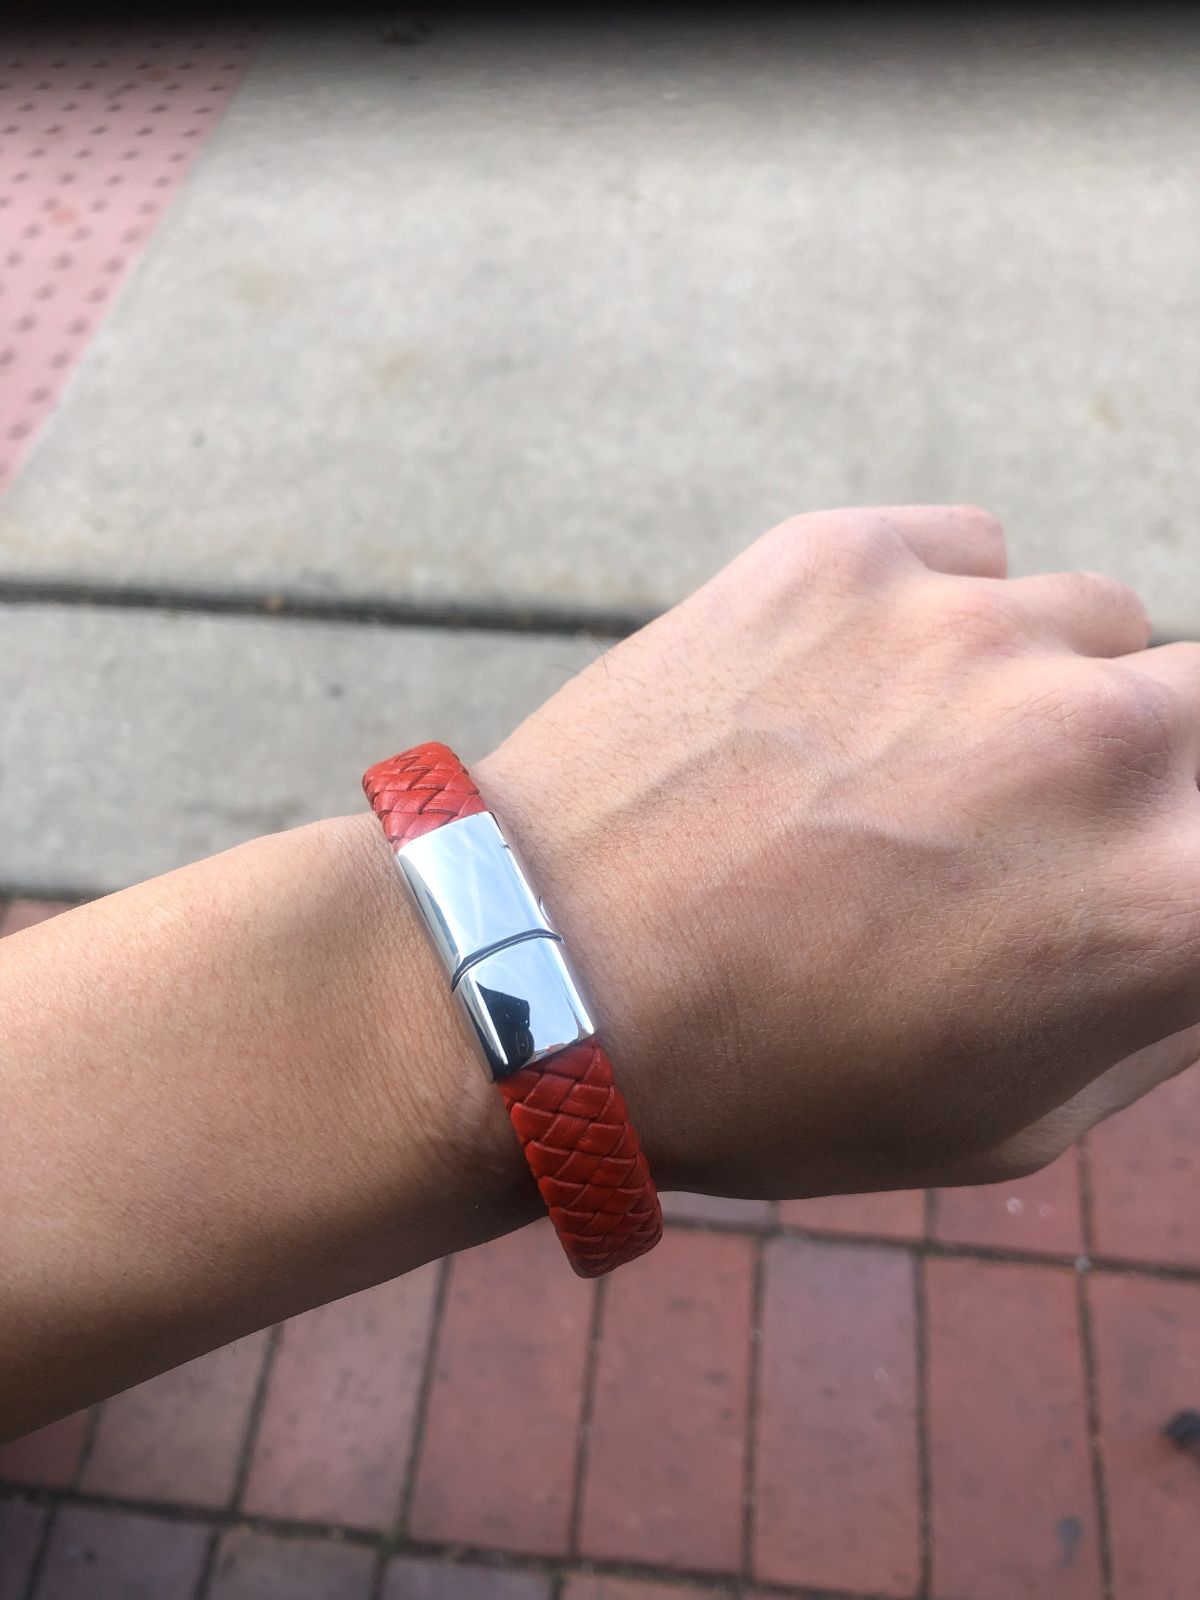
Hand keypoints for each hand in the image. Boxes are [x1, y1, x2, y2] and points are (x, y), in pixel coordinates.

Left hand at [476, 506, 1199, 1197]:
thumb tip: (1196, 906)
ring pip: (1097, 621)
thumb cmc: (774, 1083)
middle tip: (1048, 819)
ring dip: (1048, 686)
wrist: (540, 979)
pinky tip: (851, 694)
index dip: (1193, 855)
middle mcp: (1096, 738)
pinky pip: (974, 557)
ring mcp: (969, 627)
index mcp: (1164, 903)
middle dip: (1166, 764)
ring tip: (920, 763)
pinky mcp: (848, 555)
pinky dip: (946, 616)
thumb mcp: (1010, 1120)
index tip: (1150, 862)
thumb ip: (1159, 1003)